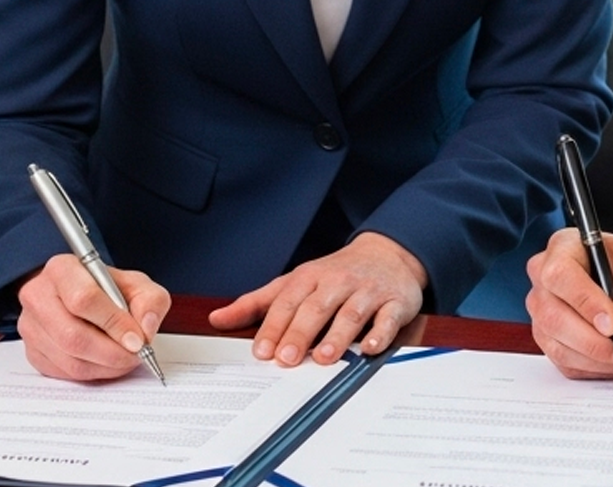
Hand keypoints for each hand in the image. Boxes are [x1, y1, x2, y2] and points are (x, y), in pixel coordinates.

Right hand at [15, 255, 171, 381]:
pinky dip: (91, 374)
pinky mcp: (32, 351)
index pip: (84, 299)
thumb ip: (150, 301)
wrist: (83, 298)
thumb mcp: (136, 284)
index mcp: (62, 270)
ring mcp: (30, 326)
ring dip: (104, 367)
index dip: (114, 323)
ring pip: (69, 359)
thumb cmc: (107, 290)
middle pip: (72, 336)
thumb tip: (145, 328)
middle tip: (134, 356)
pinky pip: (64, 373)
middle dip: (111, 353)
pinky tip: (105, 363)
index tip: (137, 339)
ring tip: (124, 359)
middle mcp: (38, 296)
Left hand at [210, 231, 426, 366]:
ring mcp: (368, 292)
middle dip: (301, 333)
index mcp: (310, 277)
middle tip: (287, 358)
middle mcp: (338, 282)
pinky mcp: (395, 302)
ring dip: (338, 336)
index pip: (288, 302)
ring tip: (324, 358)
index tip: (262, 351)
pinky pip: (388, 318)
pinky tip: (371, 349)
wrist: (388, 253)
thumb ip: (258, 303)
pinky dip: (381, 333)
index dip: (274, 326)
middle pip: (316, 307)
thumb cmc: (335, 274)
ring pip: (351, 313)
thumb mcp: (294, 282)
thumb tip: (218, 318)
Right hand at [524, 228, 612, 378]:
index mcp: (565, 247)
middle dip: (596, 342)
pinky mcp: (550, 340)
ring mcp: (543, 312)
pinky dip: (597, 369)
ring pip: (559, 346)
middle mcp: (545, 279)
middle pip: (553, 316)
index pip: (559, 274)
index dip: (585, 302)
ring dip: (601, 360)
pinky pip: (566, 364)